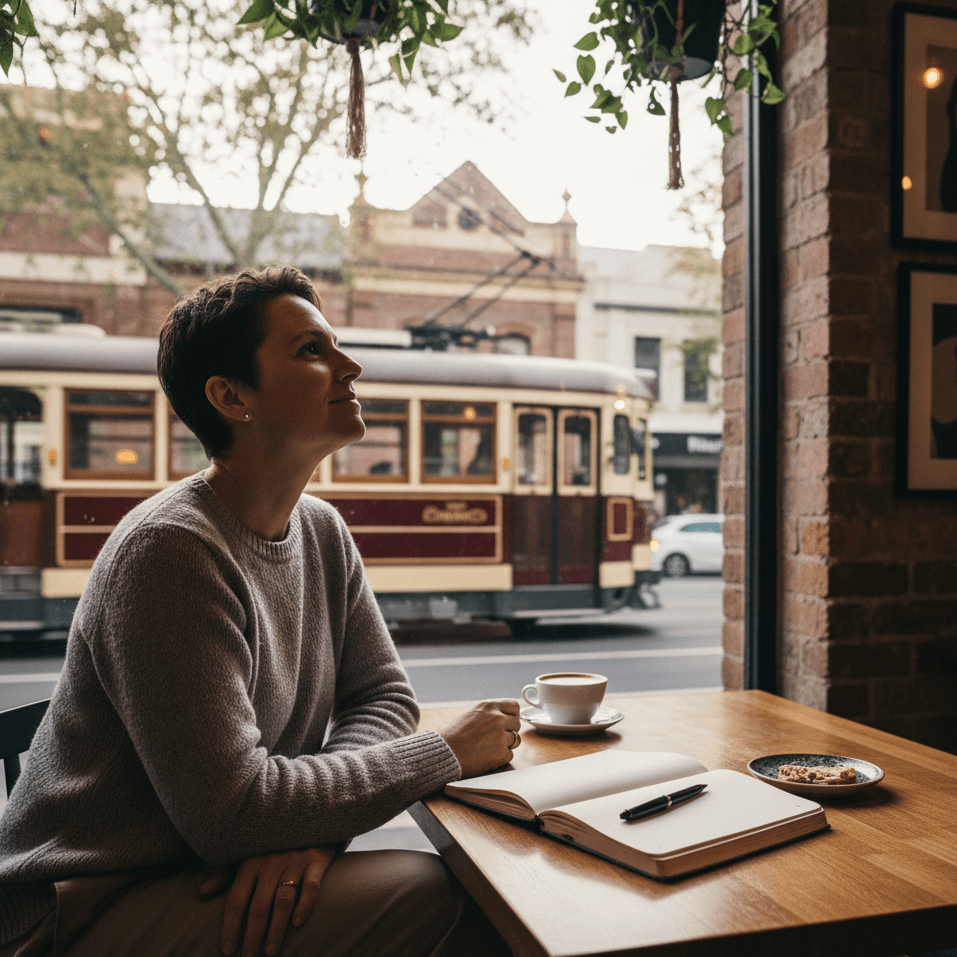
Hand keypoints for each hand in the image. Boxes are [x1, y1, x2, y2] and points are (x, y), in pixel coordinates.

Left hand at [199, 846, 334, 955]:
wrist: (307, 821)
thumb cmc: (271, 845)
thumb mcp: (245, 855)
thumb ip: (224, 874)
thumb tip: (203, 893)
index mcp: (249, 862)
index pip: (236, 901)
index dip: (230, 927)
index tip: (227, 950)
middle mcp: (271, 862)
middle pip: (259, 906)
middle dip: (252, 936)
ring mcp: (295, 861)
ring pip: (283, 901)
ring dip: (276, 929)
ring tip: (271, 951)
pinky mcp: (316, 860)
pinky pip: (311, 886)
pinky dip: (304, 906)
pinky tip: (297, 924)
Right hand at [438, 698, 521, 777]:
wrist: (443, 753)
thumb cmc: (452, 735)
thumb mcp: (471, 714)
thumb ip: (489, 714)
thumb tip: (504, 717)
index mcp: (489, 706)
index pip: (514, 706)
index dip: (512, 715)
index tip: (508, 722)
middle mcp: (498, 718)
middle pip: (517, 724)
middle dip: (509, 731)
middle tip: (495, 738)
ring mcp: (501, 736)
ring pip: (516, 740)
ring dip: (507, 744)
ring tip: (489, 747)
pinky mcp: (501, 754)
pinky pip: (509, 755)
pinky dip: (500, 758)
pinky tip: (486, 757)